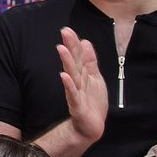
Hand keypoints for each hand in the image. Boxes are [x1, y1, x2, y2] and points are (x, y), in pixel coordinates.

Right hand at [57, 27, 106, 146]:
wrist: (91, 127)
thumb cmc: (92, 103)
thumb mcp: (95, 78)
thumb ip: (90, 61)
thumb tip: (85, 42)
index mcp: (83, 74)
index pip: (78, 56)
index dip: (74, 43)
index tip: (68, 30)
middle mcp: (78, 81)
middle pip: (74, 61)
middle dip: (70, 47)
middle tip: (64, 32)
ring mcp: (76, 93)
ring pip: (72, 75)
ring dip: (67, 62)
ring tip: (62, 49)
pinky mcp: (77, 105)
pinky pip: (72, 93)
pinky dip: (69, 84)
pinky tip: (64, 76)